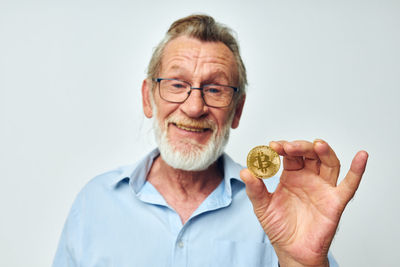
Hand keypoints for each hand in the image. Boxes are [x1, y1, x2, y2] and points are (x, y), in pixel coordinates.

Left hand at [240, 140, 367, 266]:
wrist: (292, 250)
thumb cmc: (279, 227)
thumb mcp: (262, 206)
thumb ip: (255, 189)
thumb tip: (245, 171)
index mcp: (291, 175)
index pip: (290, 155)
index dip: (283, 148)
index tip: (272, 146)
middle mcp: (309, 178)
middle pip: (310, 154)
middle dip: (300, 147)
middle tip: (287, 147)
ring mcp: (323, 188)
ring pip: (329, 163)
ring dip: (324, 152)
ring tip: (317, 144)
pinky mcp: (335, 202)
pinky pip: (349, 185)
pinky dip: (357, 171)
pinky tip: (361, 157)